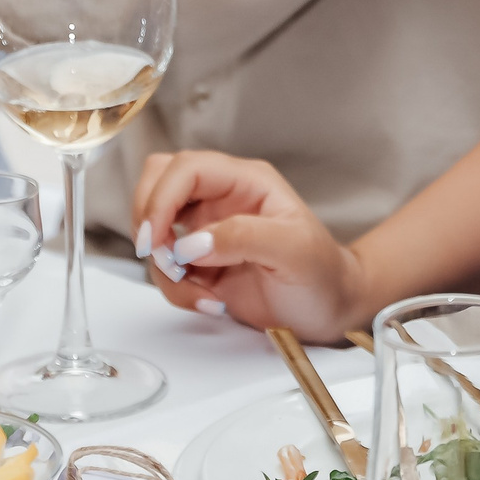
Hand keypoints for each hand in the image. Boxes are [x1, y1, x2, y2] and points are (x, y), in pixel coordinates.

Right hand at [131, 151, 368, 342]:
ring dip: (165, 268)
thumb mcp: (294, 252)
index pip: (187, 168)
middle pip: (158, 183)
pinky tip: (211, 302)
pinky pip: (165, 267)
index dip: (161, 198)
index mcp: (246, 181)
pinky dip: (176, 289)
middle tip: (164, 261)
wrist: (330, 311)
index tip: (154, 239)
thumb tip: (191, 242)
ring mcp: (207, 229)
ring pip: (155, 230)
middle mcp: (222, 198)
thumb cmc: (323, 275)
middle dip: (149, 223)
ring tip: (205, 295)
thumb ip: (244, 237)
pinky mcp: (199, 261)